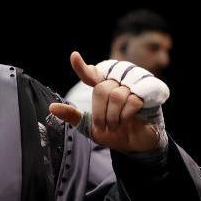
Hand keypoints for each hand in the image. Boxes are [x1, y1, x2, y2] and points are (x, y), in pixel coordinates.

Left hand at [49, 52, 164, 152]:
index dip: (81, 67)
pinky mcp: (149, 92)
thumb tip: (52, 107)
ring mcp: (134, 86)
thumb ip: (73, 116)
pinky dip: (126, 115)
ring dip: (113, 116)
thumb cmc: (113, 131)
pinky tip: (128, 120)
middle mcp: (118, 82)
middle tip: (104, 125)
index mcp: (103, 88)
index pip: (91, 74)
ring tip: (115, 125)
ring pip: (116, 95)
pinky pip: (132, 100)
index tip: (74, 56)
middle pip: (101, 89)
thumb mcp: (89, 126)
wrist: (135, 144)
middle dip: (100, 112)